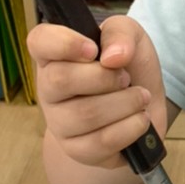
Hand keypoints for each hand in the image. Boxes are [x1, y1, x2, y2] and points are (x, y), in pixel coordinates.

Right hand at [28, 14, 167, 168]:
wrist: (145, 107)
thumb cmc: (129, 66)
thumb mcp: (130, 37)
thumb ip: (120, 33)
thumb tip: (113, 57)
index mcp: (55, 55)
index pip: (39, 41)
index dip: (63, 43)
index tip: (93, 49)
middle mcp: (49, 89)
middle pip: (60, 80)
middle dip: (105, 77)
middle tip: (126, 78)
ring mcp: (59, 122)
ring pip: (85, 114)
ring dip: (125, 103)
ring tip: (141, 98)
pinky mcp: (77, 150)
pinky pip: (100, 142)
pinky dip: (130, 128)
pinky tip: (140, 119)